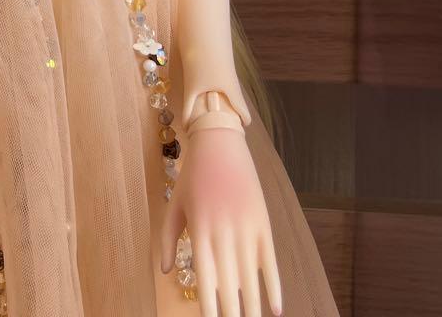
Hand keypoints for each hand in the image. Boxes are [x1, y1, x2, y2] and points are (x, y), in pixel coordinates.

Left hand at [160, 127, 282, 316]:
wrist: (219, 143)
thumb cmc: (192, 176)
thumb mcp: (175, 205)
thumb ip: (166, 239)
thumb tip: (165, 271)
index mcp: (199, 231)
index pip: (205, 279)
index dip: (208, 306)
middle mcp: (223, 234)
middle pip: (229, 285)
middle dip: (232, 312)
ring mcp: (245, 229)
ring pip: (250, 279)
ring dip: (253, 307)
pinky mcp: (263, 224)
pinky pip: (269, 262)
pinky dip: (274, 287)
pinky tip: (276, 309)